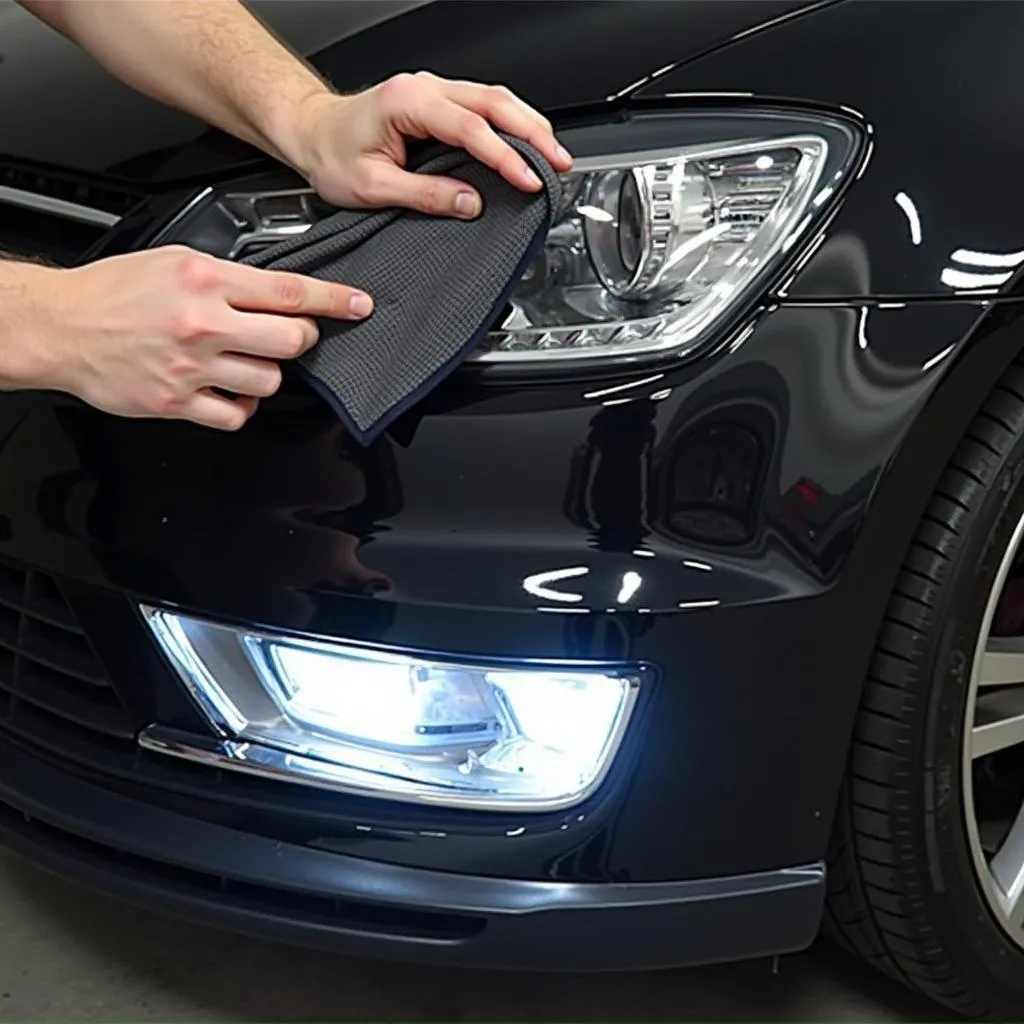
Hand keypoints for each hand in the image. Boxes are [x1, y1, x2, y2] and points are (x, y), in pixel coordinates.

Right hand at [14, 246, 373, 430]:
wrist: (61, 326)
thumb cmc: (114, 292)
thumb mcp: (175, 262)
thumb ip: (228, 277)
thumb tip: (277, 292)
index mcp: (205, 280)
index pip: (288, 291)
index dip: (333, 300)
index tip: (358, 305)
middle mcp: (202, 323)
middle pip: (291, 342)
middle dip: (298, 341)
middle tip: (285, 338)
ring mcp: (191, 367)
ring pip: (269, 381)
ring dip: (266, 373)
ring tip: (241, 362)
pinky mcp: (177, 403)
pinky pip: (236, 416)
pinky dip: (240, 406)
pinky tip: (226, 391)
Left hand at [288, 71, 573, 217]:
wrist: (311, 133)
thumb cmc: (332, 154)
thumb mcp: (372, 187)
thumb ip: (424, 194)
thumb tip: (469, 204)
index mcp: (408, 102)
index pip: (471, 128)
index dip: (504, 156)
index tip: (528, 180)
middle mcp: (424, 88)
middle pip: (494, 101)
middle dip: (533, 133)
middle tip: (560, 163)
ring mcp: (434, 91)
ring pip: (495, 99)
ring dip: (528, 126)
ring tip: (554, 156)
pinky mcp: (438, 103)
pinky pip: (484, 107)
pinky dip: (511, 125)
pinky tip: (527, 143)